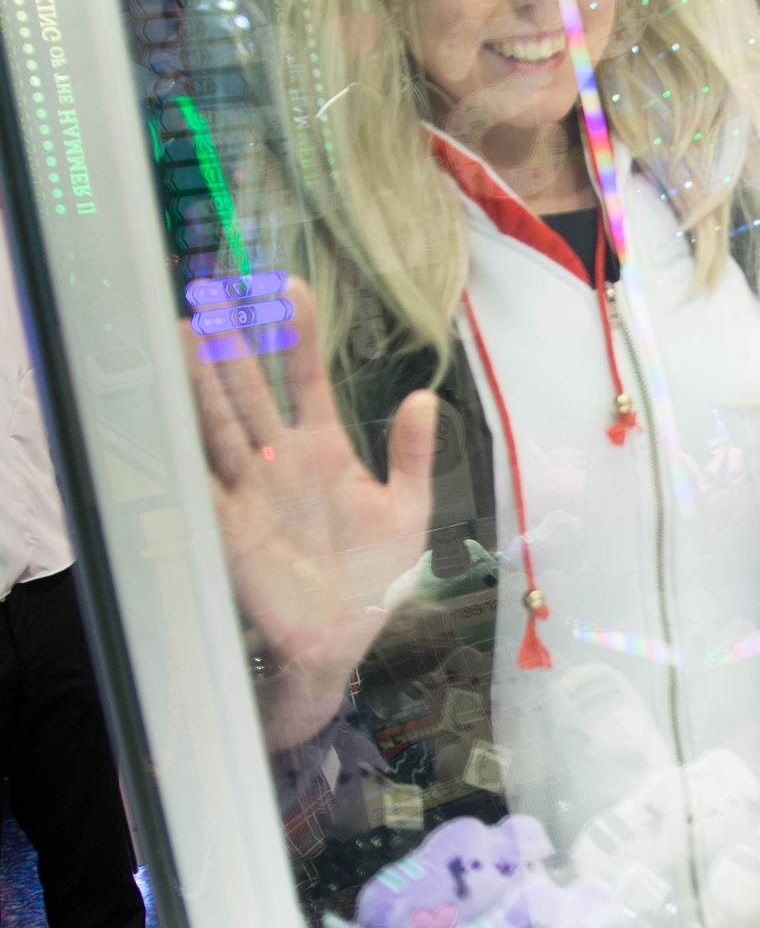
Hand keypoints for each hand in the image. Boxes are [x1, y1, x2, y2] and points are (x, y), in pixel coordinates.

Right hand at [186, 281, 436, 745]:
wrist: (344, 639)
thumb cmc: (374, 575)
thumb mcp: (407, 512)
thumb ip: (413, 456)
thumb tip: (425, 399)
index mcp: (323, 448)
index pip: (306, 378)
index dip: (298, 336)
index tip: (290, 288)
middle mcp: (280, 460)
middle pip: (251, 393)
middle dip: (232, 349)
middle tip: (213, 300)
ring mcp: (251, 491)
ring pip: (221, 426)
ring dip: (202, 385)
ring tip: (183, 337)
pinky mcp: (230, 528)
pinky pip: (203, 485)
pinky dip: (185, 455)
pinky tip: (168, 419)